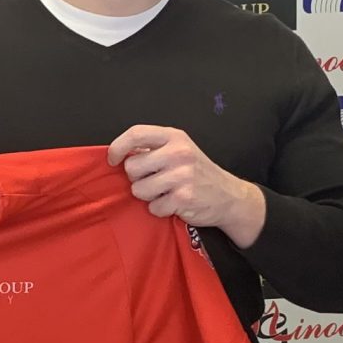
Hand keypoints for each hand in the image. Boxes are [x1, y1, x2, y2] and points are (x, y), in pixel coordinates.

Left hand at [106, 125, 266, 248]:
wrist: (229, 196)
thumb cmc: (197, 172)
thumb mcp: (179, 150)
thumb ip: (152, 148)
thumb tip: (120, 154)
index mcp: (174, 136)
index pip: (135, 133)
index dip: (117, 147)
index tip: (113, 160)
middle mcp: (178, 153)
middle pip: (131, 167)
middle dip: (137, 178)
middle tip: (154, 180)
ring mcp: (182, 175)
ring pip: (138, 190)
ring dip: (148, 196)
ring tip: (165, 192)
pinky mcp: (183, 198)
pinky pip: (153, 207)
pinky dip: (160, 209)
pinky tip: (174, 203)